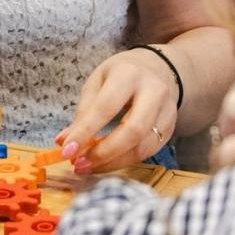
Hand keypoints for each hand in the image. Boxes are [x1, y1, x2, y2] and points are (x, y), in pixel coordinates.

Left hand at [56, 48, 179, 173]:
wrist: (159, 68)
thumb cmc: (122, 74)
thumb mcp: (98, 81)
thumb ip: (83, 111)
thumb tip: (64, 141)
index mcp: (129, 74)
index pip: (106, 107)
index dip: (86, 132)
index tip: (66, 150)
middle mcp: (153, 92)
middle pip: (132, 131)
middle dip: (103, 153)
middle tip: (79, 163)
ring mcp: (166, 111)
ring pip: (142, 147)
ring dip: (112, 162)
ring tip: (88, 166)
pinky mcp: (170, 129)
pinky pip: (148, 152)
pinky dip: (124, 161)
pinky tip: (106, 163)